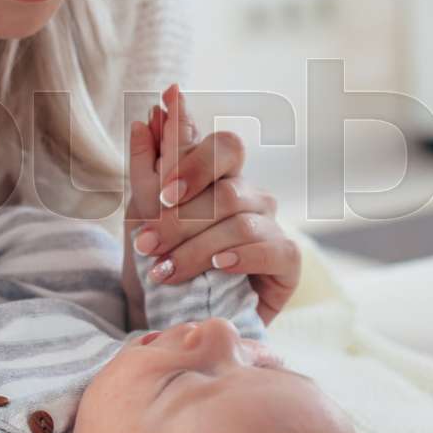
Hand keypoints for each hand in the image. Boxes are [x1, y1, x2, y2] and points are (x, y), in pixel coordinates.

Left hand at [129, 83, 300, 324]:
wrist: (175, 315)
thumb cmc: (162, 259)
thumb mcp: (144, 214)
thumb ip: (147, 165)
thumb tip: (145, 117)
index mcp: (221, 175)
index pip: (224, 146)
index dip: (196, 162)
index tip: (162, 194)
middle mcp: (250, 196)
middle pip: (228, 188)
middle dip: (181, 219)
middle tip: (146, 244)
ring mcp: (272, 226)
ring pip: (240, 222)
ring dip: (195, 248)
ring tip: (164, 272)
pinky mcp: (288, 261)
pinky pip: (273, 249)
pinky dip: (240, 257)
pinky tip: (217, 268)